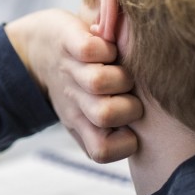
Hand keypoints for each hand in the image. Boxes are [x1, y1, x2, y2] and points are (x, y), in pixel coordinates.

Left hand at [5, 10, 141, 163]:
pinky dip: (106, 47)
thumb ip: (117, 128)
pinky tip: (109, 46)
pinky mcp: (67, 42)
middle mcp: (73, 101)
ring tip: (120, 68)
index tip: (132, 126)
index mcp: (81, 124)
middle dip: (129, 105)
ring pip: (98, 82)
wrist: (37, 48)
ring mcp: (70, 71)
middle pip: (105, 115)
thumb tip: (157, 137)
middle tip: (129, 94)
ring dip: (120, 75)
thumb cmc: (78, 83)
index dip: (126, 142)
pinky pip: (90, 50)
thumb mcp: (88, 114)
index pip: (102, 152)